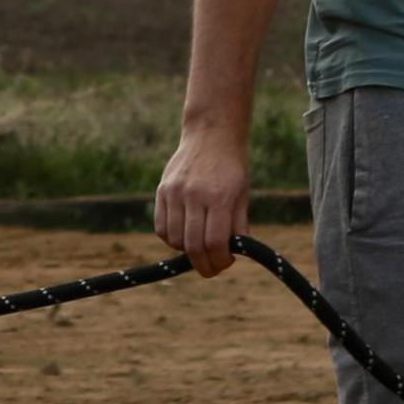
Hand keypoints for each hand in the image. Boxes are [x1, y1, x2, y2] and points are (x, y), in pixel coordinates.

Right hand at [154, 121, 251, 276]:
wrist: (211, 135)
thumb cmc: (231, 167)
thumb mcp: (242, 194)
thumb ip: (238, 225)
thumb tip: (233, 253)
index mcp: (219, 197)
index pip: (215, 242)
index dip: (220, 261)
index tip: (225, 263)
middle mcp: (194, 195)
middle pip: (193, 245)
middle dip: (204, 265)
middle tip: (211, 268)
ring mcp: (175, 192)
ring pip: (175, 239)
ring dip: (187, 252)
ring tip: (199, 249)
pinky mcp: (162, 191)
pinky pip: (161, 227)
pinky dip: (171, 239)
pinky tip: (184, 237)